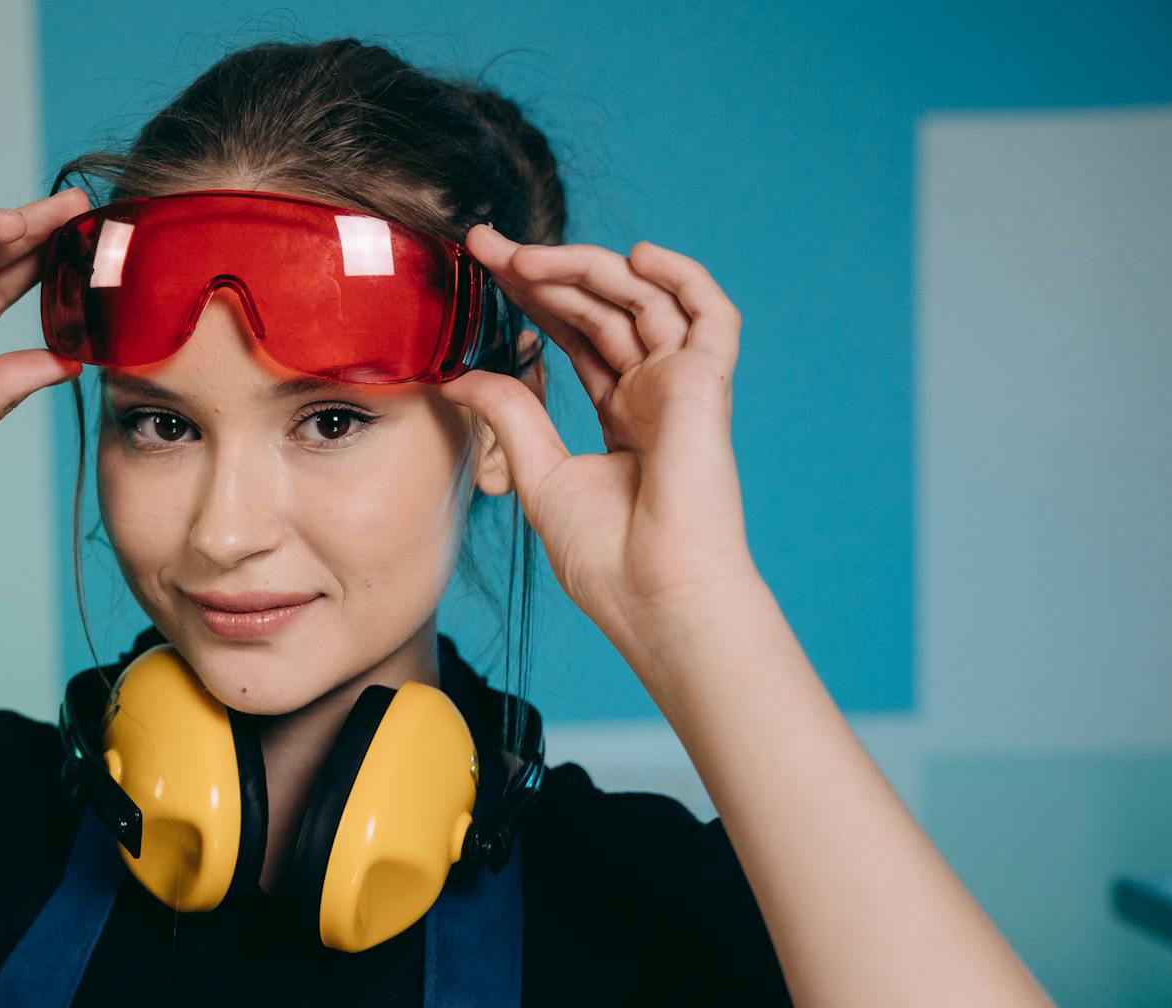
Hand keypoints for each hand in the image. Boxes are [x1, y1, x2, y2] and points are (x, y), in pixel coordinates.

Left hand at [437, 224, 761, 652]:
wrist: (654, 597)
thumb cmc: (606, 558)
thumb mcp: (540, 473)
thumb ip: (510, 416)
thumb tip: (461, 375)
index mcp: (622, 416)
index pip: (576, 336)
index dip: (533, 297)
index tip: (482, 265)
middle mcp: (655, 393)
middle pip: (600, 309)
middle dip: (543, 271)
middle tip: (483, 245)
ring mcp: (683, 387)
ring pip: (641, 300)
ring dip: (585, 268)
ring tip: (523, 258)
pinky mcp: (707, 386)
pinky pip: (710, 312)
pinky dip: (681, 275)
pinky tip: (633, 255)